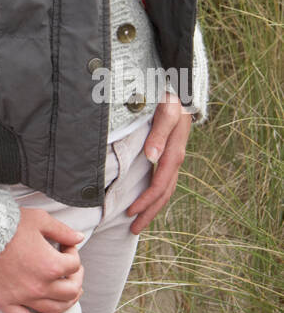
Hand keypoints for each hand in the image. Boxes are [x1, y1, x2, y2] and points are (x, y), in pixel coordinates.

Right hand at [0, 210, 85, 312]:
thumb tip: (79, 238)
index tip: (65, 246)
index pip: (74, 264)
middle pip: (71, 290)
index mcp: (50, 264)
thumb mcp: (39, 219)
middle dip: (76, 278)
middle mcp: (40, 285)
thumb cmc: (8, 223)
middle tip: (72, 269)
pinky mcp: (7, 304)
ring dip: (68, 301)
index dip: (73, 252)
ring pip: (56, 309)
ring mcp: (23, 297)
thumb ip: (63, 231)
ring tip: (68, 290)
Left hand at [126, 91, 191, 233]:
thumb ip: (160, 131)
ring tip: (137, 221)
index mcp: (175, 150)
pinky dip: (154, 192)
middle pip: (164, 192)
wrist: (181, 83)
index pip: (160, 184)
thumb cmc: (171, 94)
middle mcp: (176, 156)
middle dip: (149, 212)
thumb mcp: (166, 108)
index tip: (130, 213)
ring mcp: (173, 154)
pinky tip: (144, 197)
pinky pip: (163, 177)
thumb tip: (152, 156)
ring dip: (152, 206)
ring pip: (165, 187)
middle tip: (132, 229)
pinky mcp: (169, 150)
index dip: (146, 200)